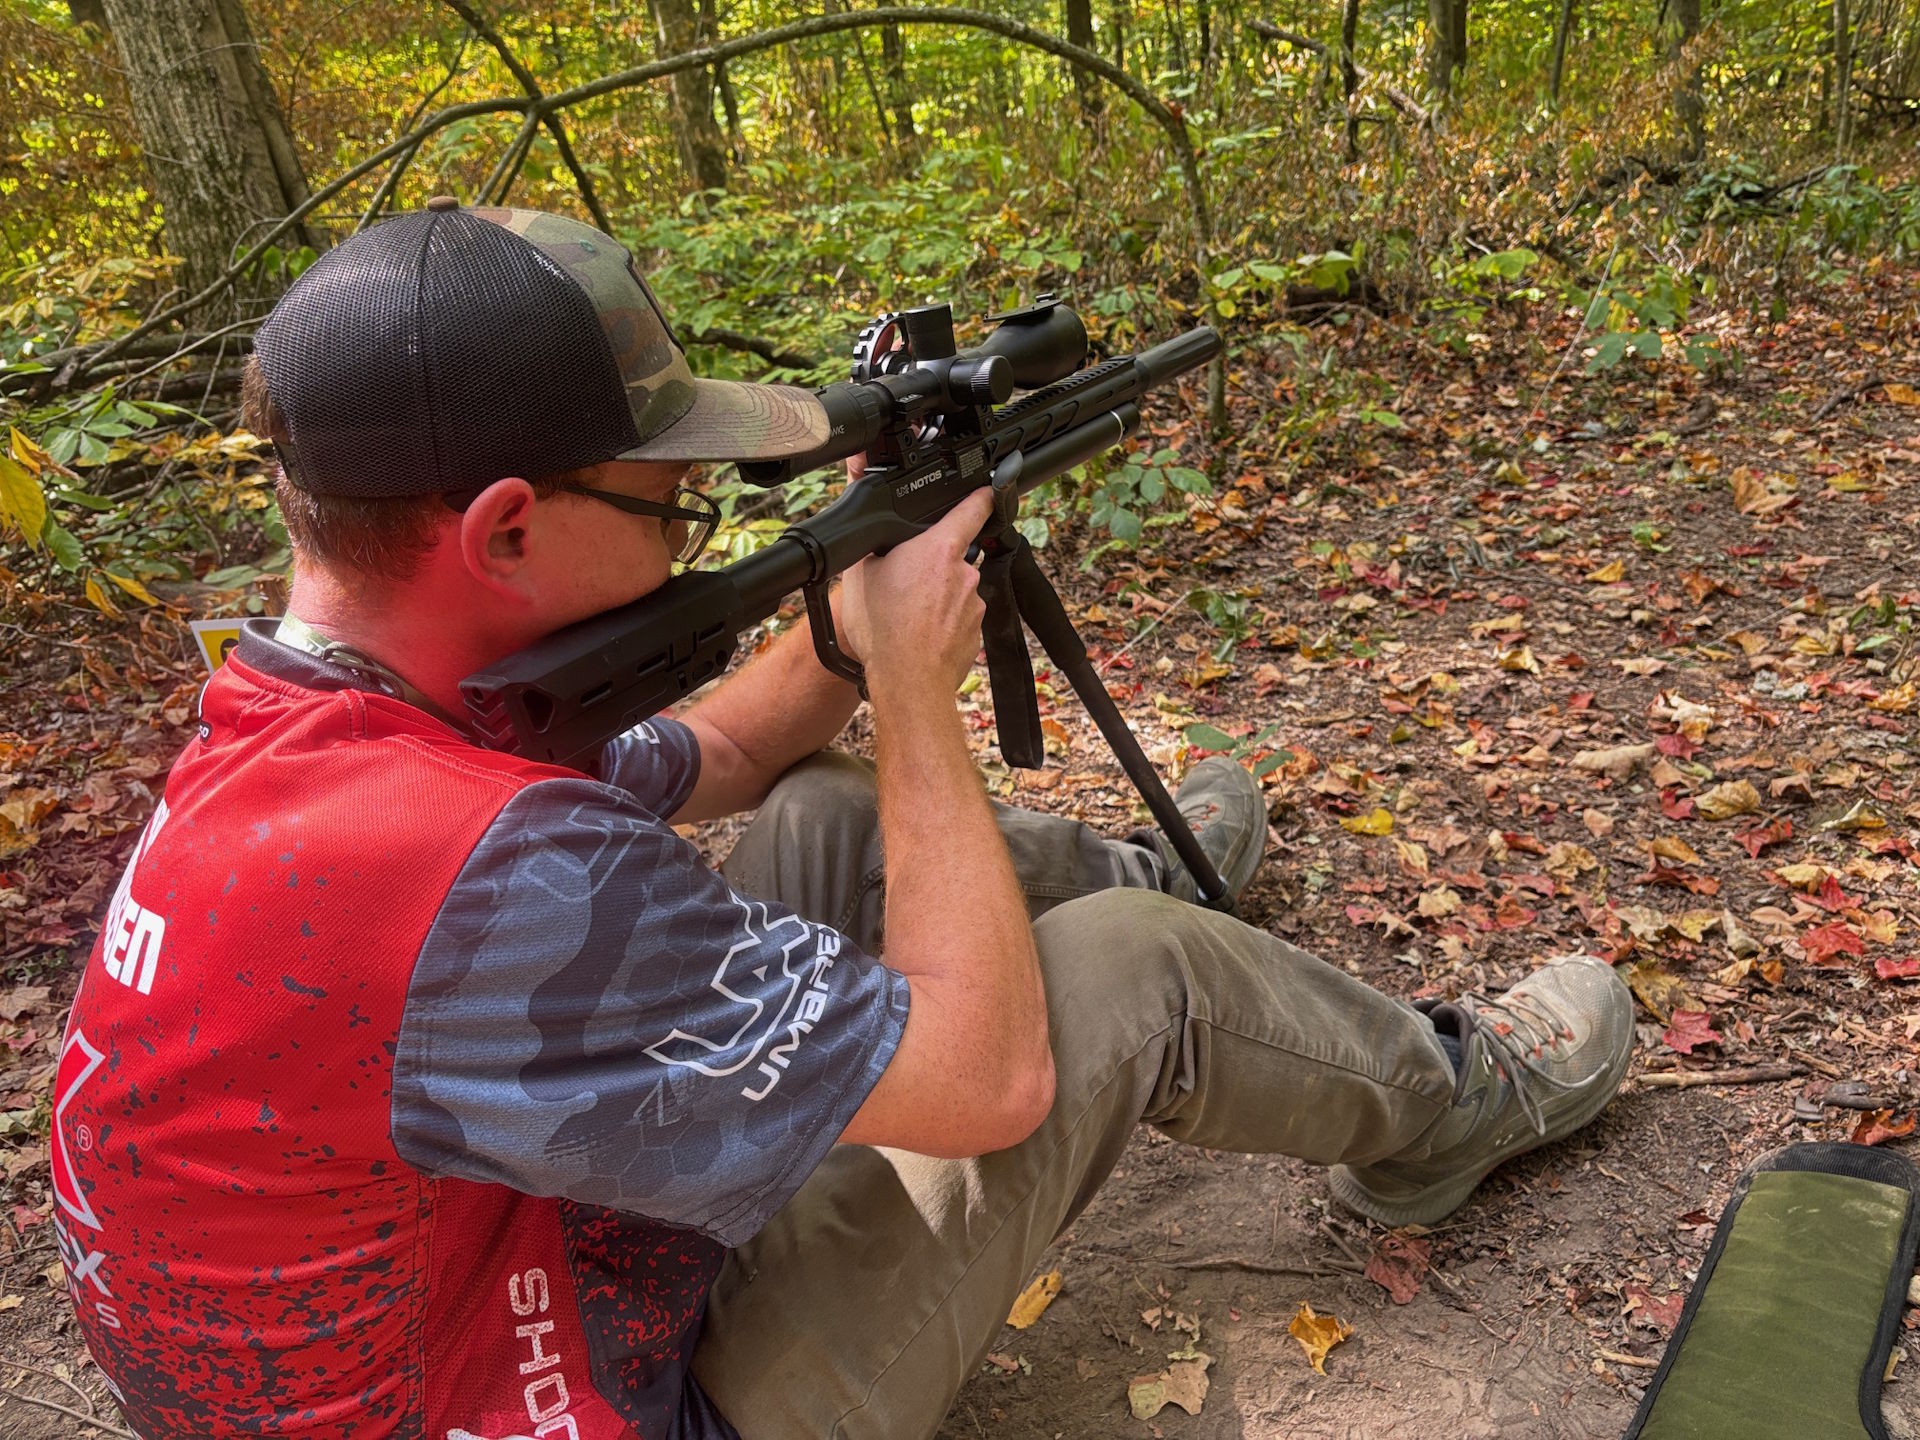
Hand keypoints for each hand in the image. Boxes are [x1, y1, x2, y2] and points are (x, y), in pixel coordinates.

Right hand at [839, 489, 993, 696]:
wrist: (908, 682)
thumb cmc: (884, 629)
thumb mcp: (860, 575)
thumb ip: (873, 546)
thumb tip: (872, 535)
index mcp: (940, 548)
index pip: (973, 509)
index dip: (979, 496)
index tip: (986, 490)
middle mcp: (965, 573)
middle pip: (952, 557)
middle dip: (931, 566)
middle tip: (903, 585)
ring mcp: (974, 605)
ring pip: (954, 591)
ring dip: (935, 598)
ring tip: (907, 617)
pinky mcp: (975, 633)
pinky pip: (957, 619)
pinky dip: (941, 624)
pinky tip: (919, 636)